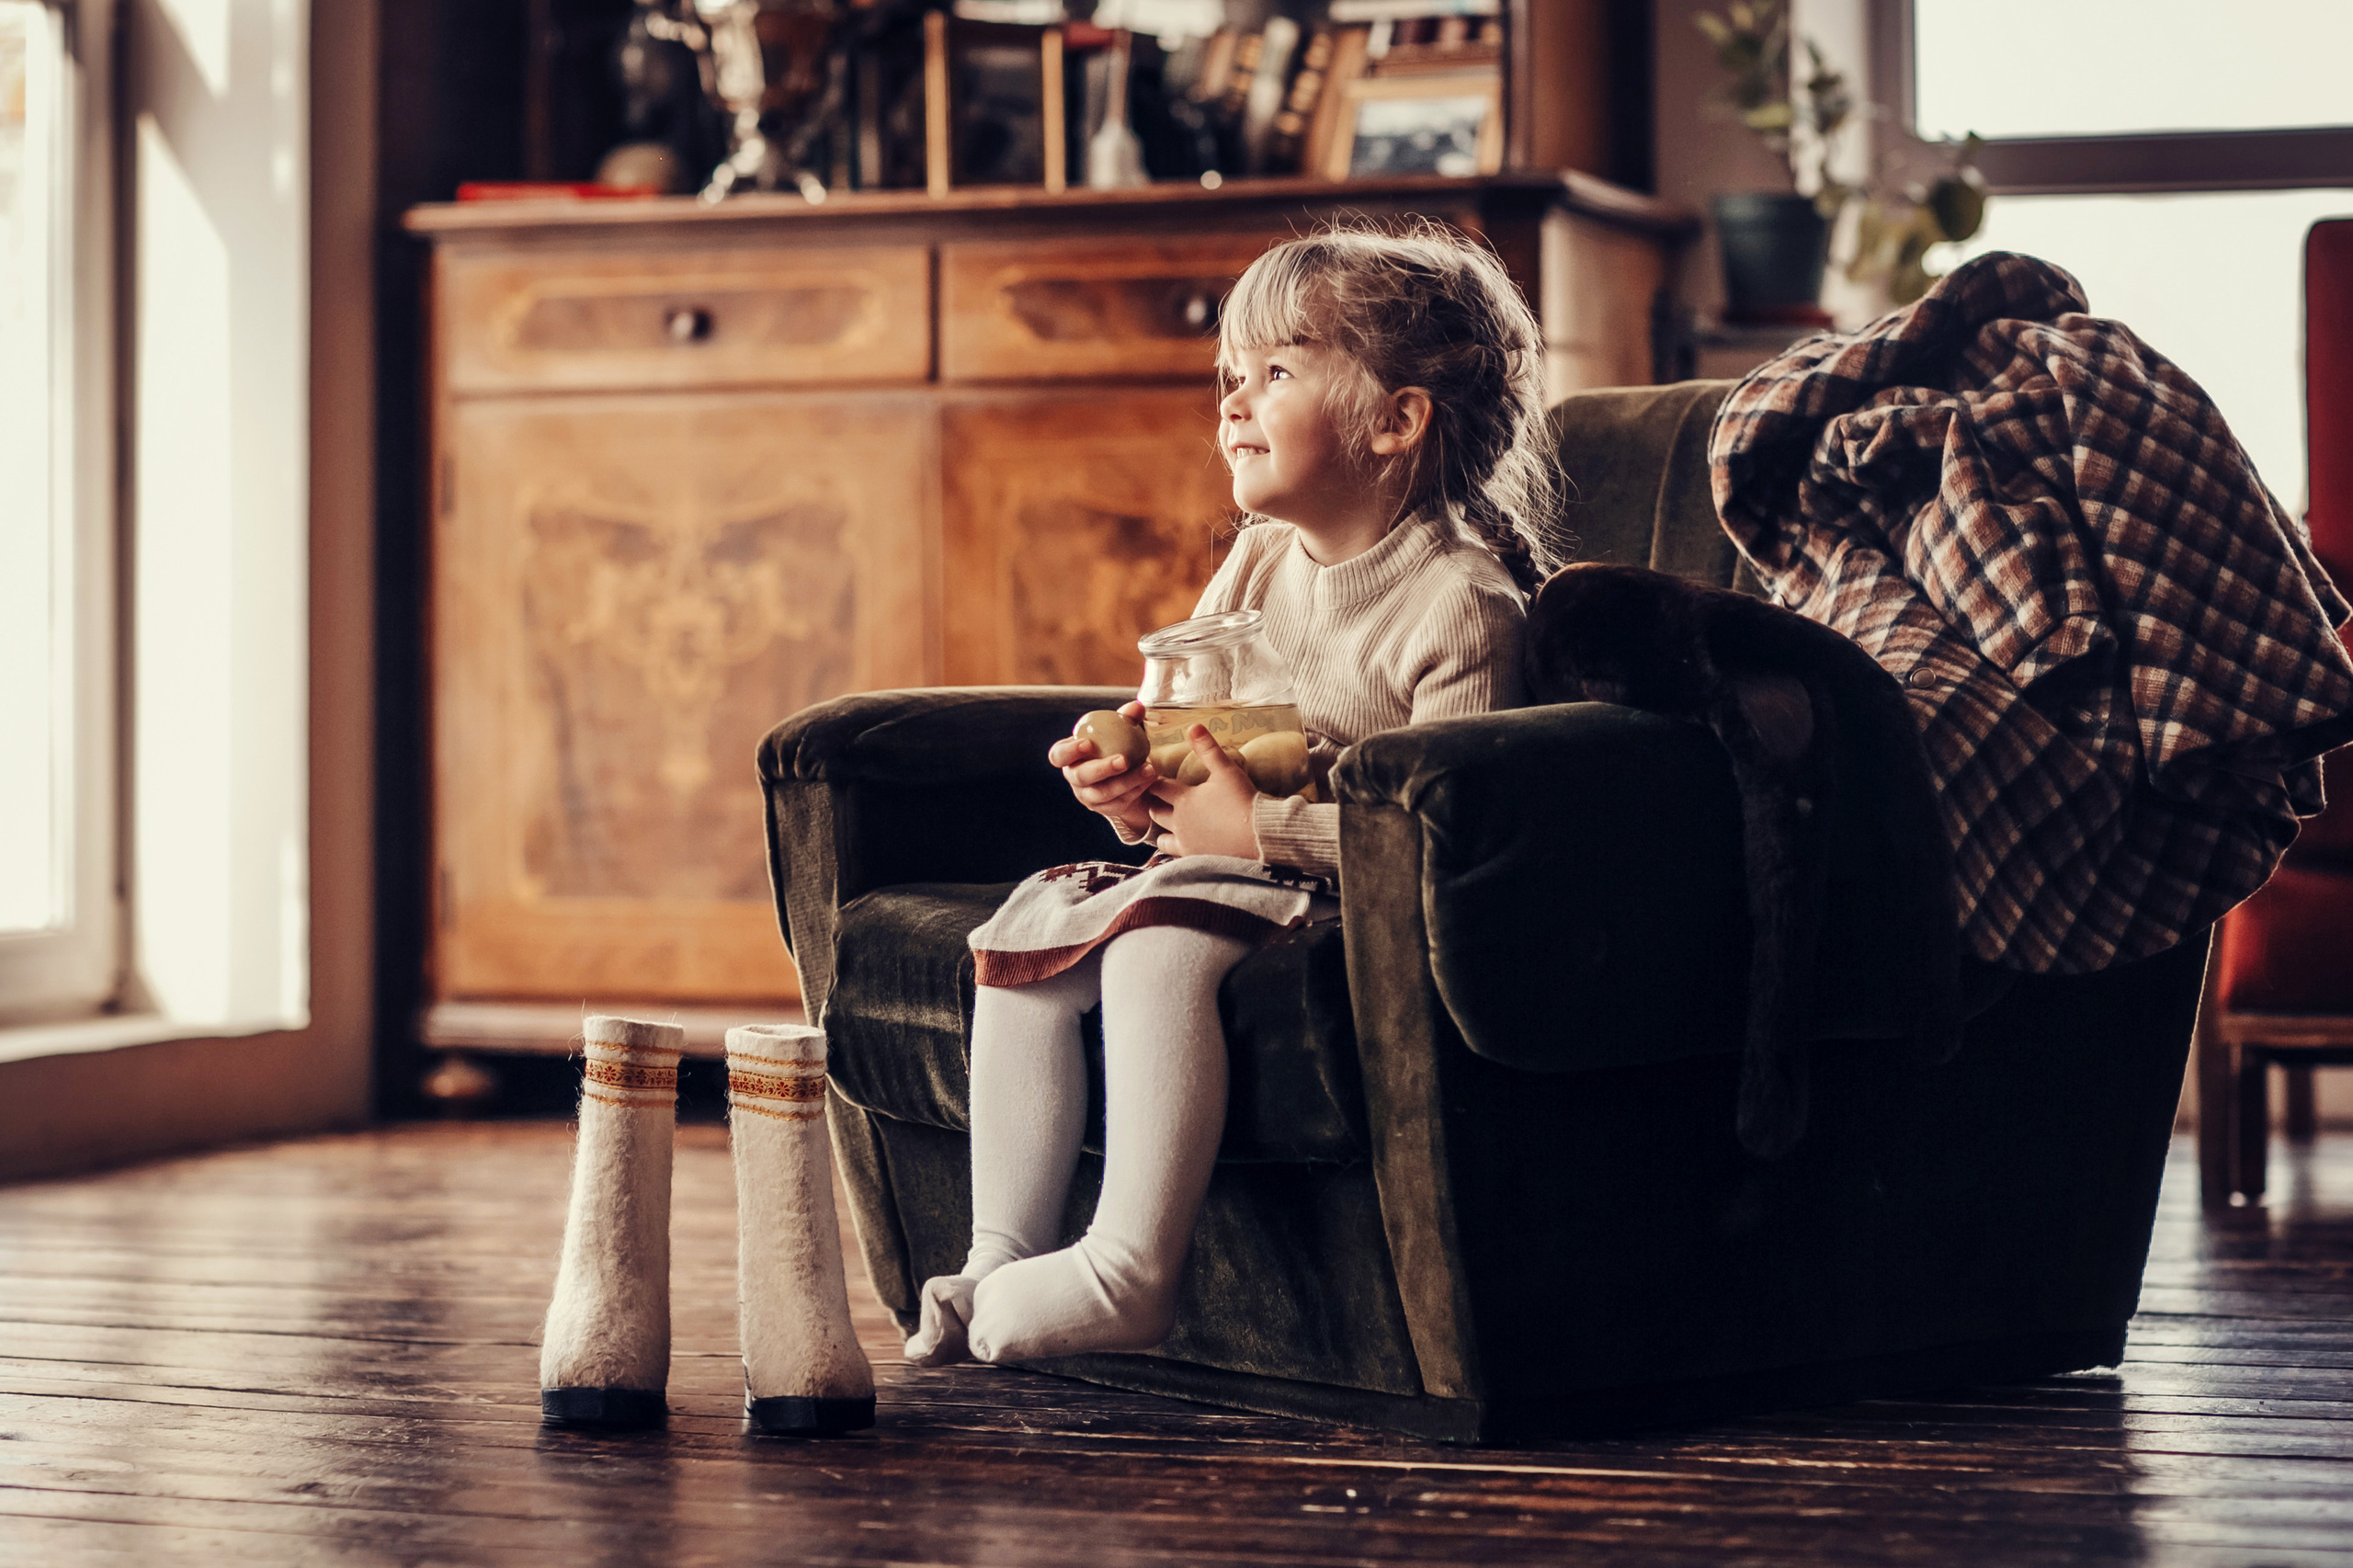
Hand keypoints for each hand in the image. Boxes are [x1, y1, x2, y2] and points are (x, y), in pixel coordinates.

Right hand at [1048, 700, 1155, 837]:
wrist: (1129, 774)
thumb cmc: (1117, 745)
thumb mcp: (1121, 730)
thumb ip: (1127, 718)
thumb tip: (1137, 707)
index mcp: (1069, 755)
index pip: (1058, 755)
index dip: (1069, 751)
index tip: (1088, 743)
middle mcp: (1074, 777)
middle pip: (1081, 776)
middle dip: (1102, 768)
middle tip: (1124, 760)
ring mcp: (1087, 796)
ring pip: (1102, 793)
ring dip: (1126, 781)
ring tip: (1148, 769)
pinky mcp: (1104, 809)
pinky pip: (1118, 803)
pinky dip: (1135, 791)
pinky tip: (1148, 780)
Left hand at [1146, 726, 1260, 859]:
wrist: (1258, 836)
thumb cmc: (1242, 801)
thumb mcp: (1226, 770)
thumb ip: (1208, 749)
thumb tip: (1193, 726)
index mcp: (1183, 799)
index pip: (1159, 786)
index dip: (1153, 780)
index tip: (1150, 776)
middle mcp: (1179, 822)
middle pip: (1155, 811)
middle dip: (1154, 804)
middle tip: (1154, 799)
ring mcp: (1186, 842)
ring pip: (1161, 837)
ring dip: (1161, 830)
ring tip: (1164, 826)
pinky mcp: (1195, 858)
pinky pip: (1175, 856)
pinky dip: (1173, 850)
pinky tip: (1179, 848)